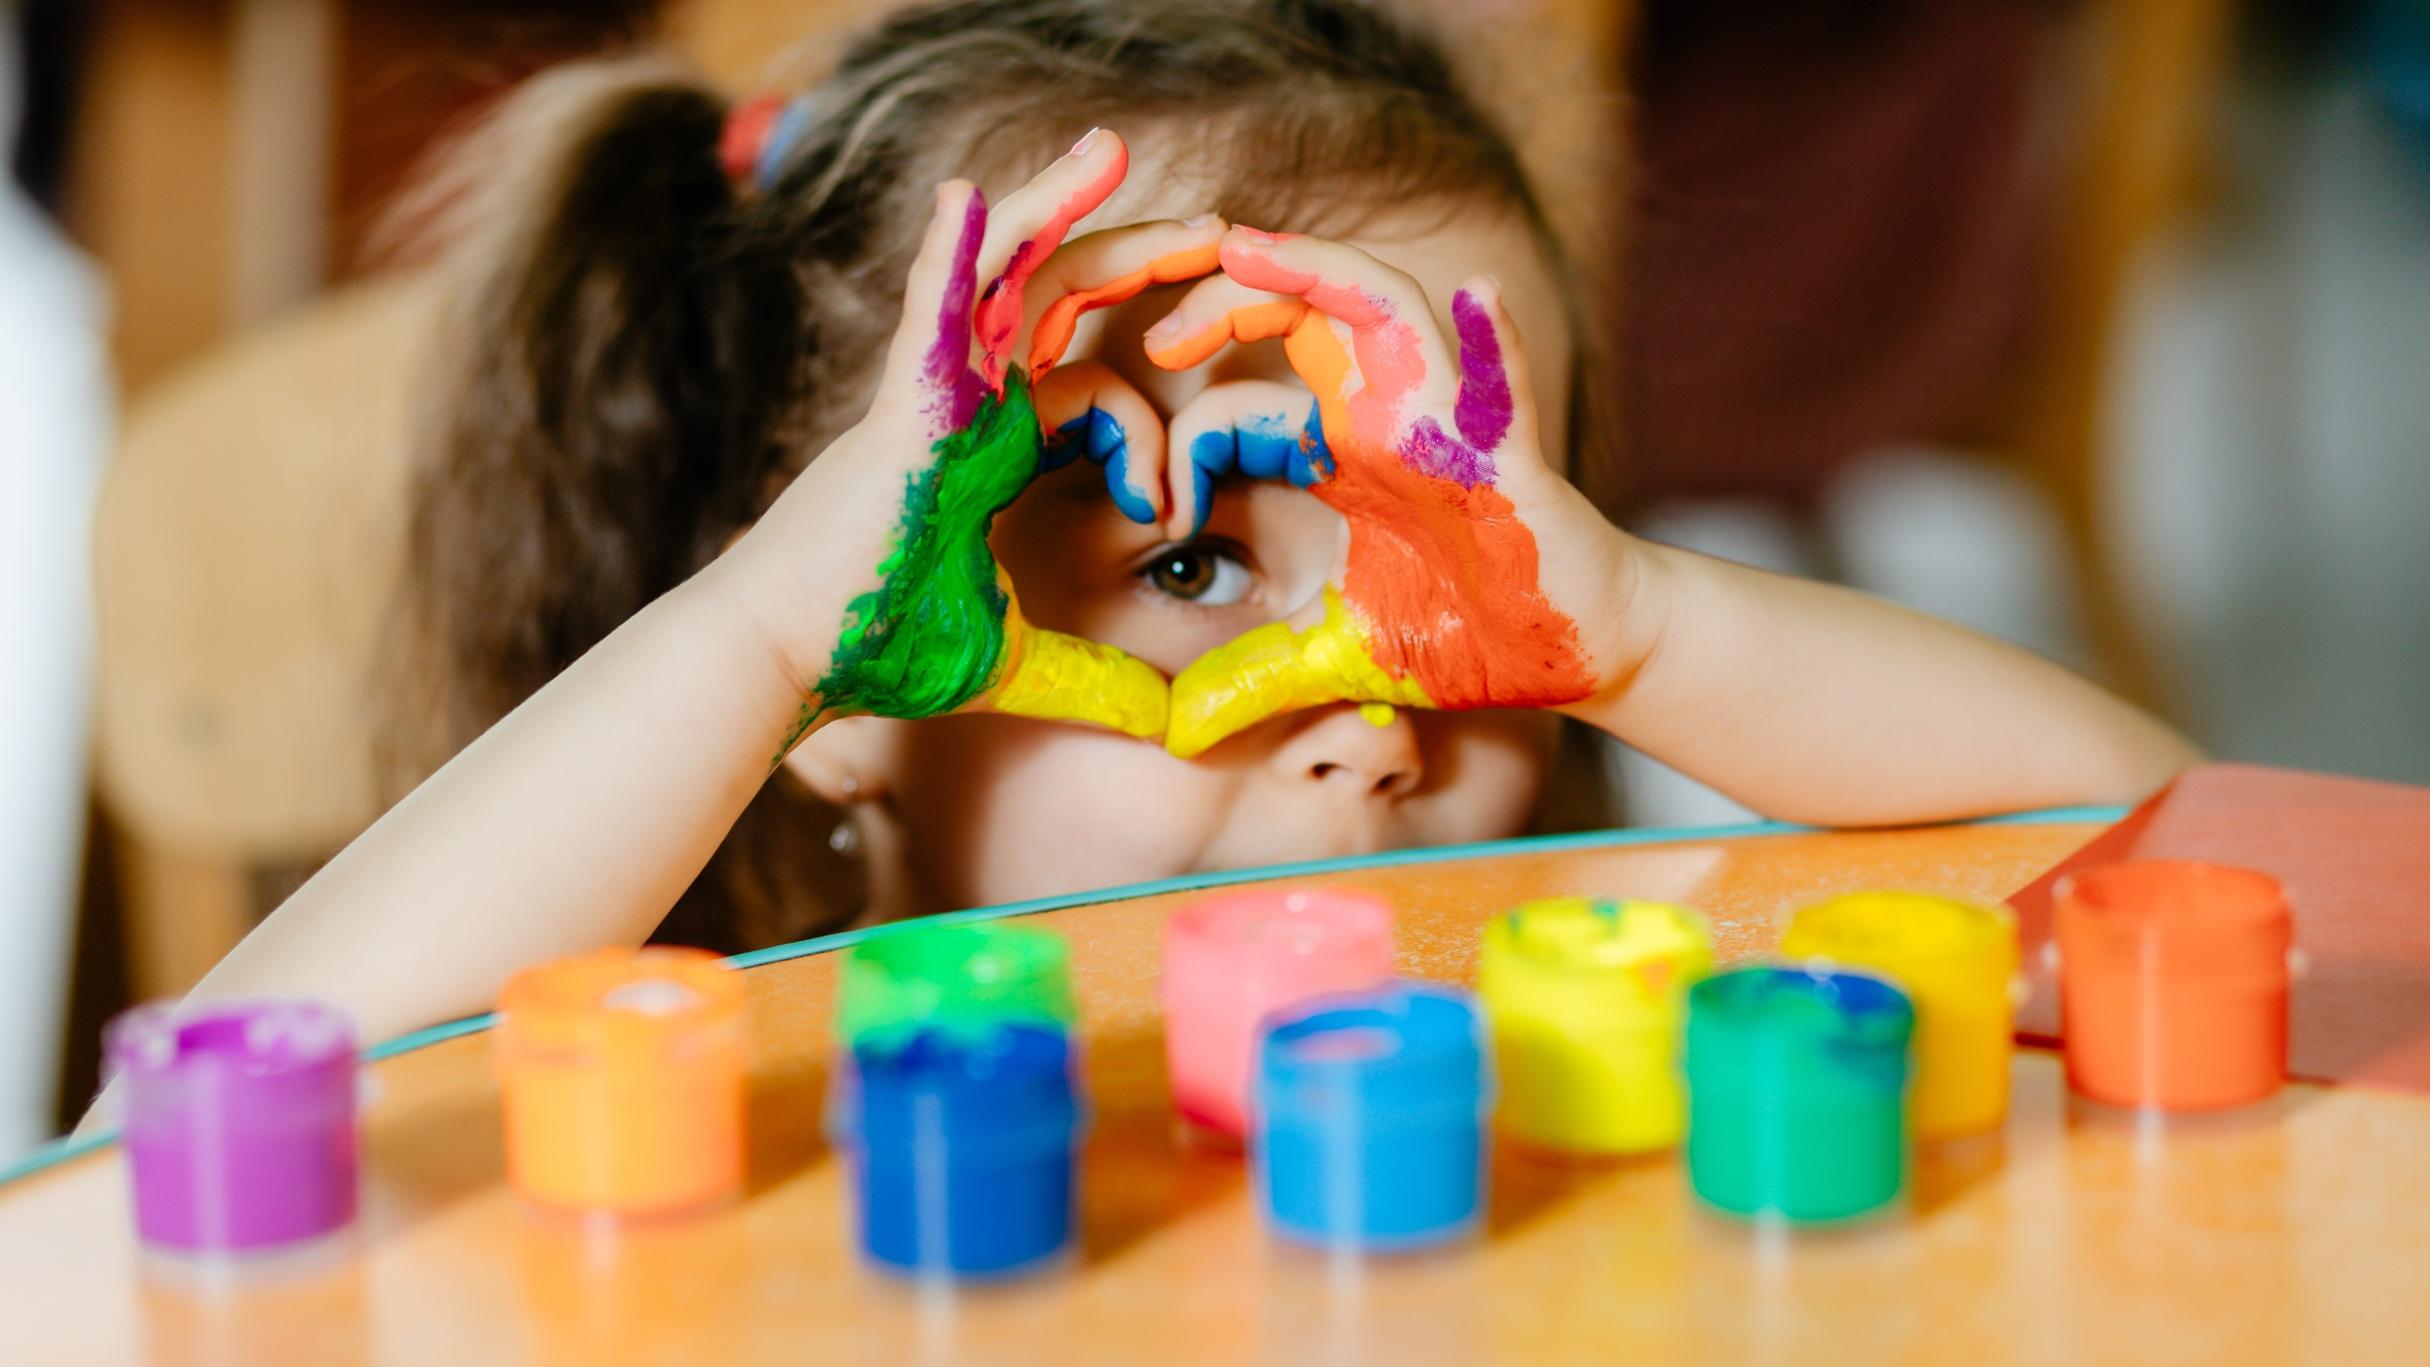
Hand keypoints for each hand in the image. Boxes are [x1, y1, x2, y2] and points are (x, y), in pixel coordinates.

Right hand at [729, 131, 1219, 756]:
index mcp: (996, 450)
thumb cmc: (877, 648)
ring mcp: (930, 397)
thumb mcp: (1014, 663)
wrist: (790, 657)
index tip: (1166, 506)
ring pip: (1002, 276)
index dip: (1148, 432)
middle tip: (1215, 225)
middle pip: (1060, 299)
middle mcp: (967, 405)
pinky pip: (926, 313)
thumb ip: (1089, 679)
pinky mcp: (899, 411)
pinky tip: (970, 197)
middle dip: (1134, 254)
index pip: (1093, 391)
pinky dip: (949, 256)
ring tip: (1112, 149)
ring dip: (1056, 207)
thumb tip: (1162, 721)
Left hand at [1139, 228, 1645, 756]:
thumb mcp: (1339, 658)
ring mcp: (1452, 428)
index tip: (1153, 505)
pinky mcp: (1514, 464)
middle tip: (1157, 334)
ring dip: (1319, 272)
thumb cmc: (1471, 634)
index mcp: (1342, 454)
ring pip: (1385, 313)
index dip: (1188, 442)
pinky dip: (1497, 346)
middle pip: (1303, 318)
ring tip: (1246, 247)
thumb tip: (1181, 728)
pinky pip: (1507, 394)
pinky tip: (1481, 296)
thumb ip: (1260, 679)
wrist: (1575, 649)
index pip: (1246, 410)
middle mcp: (1389, 419)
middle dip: (1228, 301)